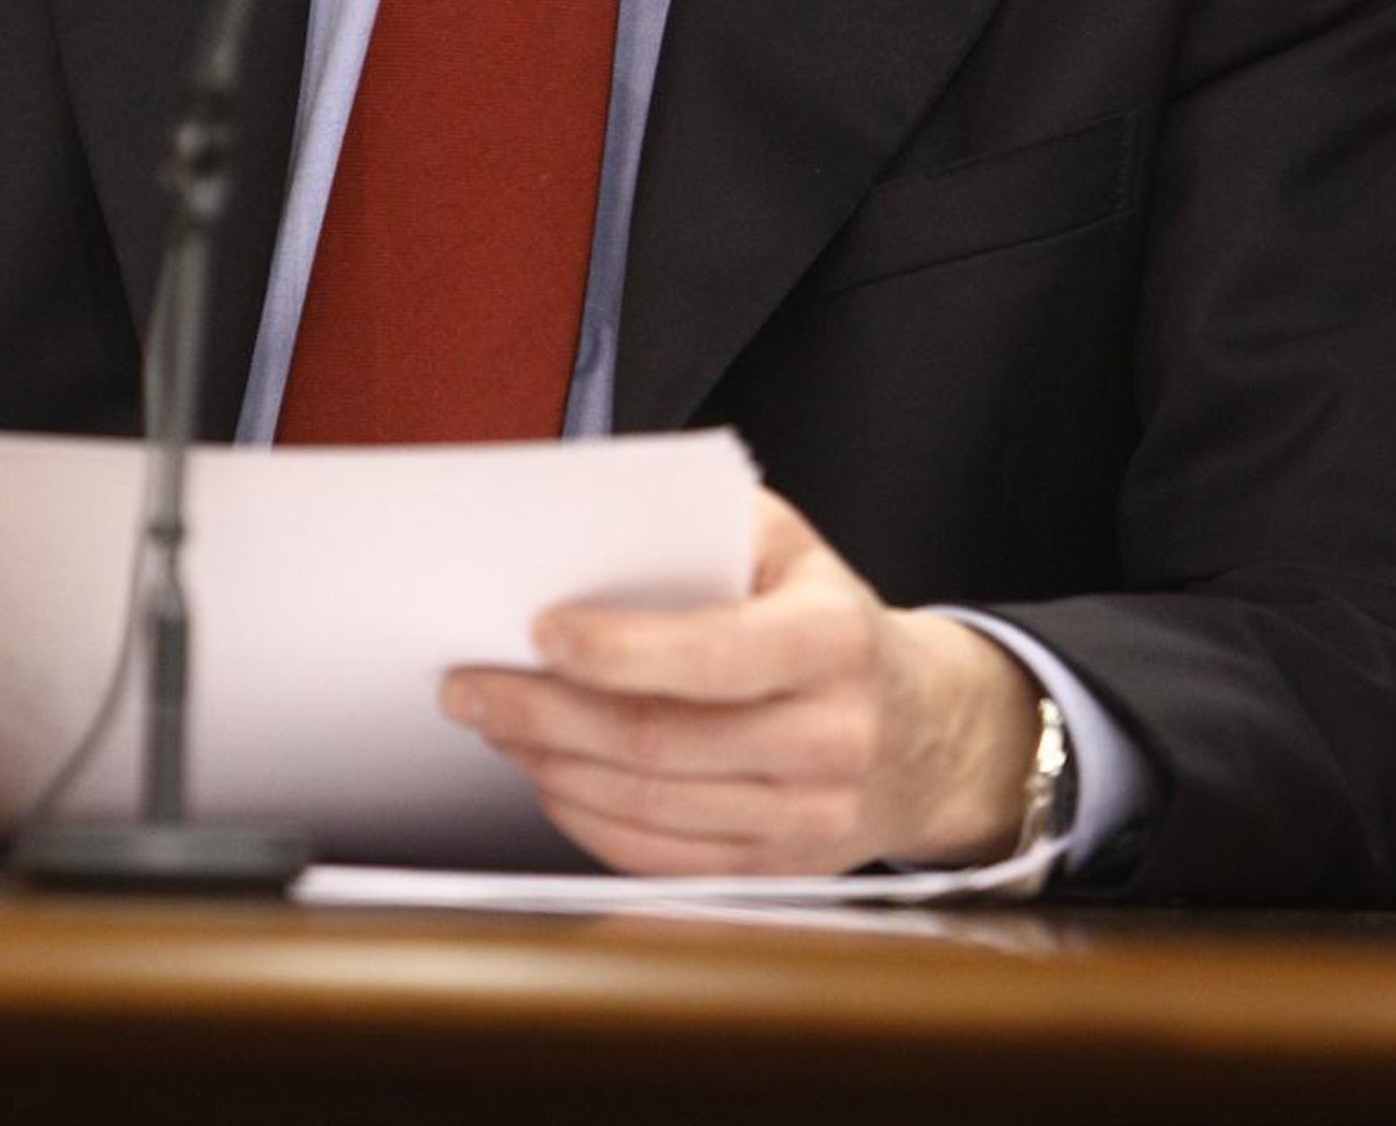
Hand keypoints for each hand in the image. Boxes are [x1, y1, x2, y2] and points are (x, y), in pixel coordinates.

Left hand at [441, 488, 1038, 874]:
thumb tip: (589, 533)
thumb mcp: (793, 546)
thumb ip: (705, 525)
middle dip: (545, 710)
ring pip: (648, 803)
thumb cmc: (830, 618)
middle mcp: (828, 738)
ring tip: (494, 721)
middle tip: (469, 682)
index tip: (538, 630)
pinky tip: (547, 774)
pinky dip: (587, 817)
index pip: (712, 654)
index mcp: (833, 640)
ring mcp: (805, 818)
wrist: (925, 732)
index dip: (617, 649)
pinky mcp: (776, 869)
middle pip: (658, 740)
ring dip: (550, 762)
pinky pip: (661, 857)